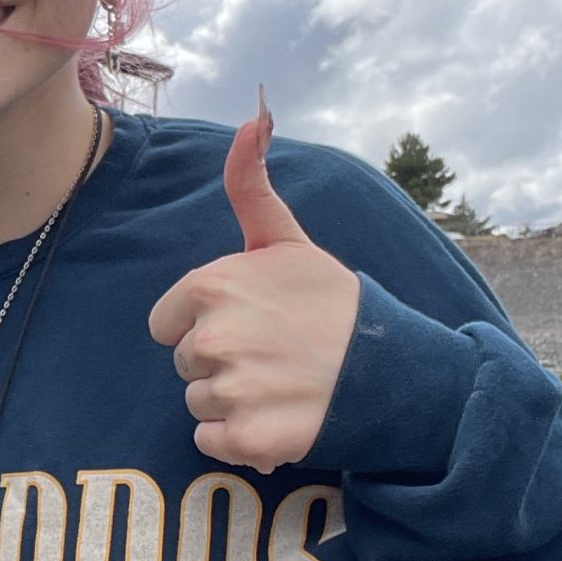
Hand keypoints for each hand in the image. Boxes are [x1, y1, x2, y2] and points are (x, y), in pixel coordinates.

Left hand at [146, 93, 360, 471]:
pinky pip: (211, 443)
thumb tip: (253, 117)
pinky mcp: (247, 440)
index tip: (249, 323)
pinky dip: (240, 439)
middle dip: (221, 364)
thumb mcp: (288, 239)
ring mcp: (230, 392)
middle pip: (184, 364)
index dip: (203, 325)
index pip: (167, 323)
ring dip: (232, 402)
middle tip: (275, 355)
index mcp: (210, 288)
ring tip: (282, 385)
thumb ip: (252, 184)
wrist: (394, 369)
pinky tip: (279, 417)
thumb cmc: (334, 303)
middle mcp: (212, 339)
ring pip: (198, 405)